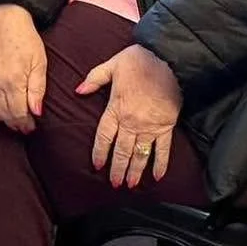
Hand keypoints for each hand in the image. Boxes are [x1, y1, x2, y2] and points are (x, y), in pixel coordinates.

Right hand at [0, 4, 46, 133]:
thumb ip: (37, 89)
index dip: (26, 123)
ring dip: (2, 119)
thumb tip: (36, 112)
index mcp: (14, 80)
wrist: (5, 18)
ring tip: (11, 120)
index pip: (19, 113)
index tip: (32, 126)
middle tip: (24, 127)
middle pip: (5, 114)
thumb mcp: (39, 62)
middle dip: (16, 123)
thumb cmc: (26, 39)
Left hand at [76, 45, 181, 187]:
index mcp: (116, 108)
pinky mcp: (166, 126)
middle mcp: (132, 121)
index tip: (97, 165)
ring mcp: (150, 126)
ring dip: (135, 171)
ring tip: (130, 185)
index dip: (100, 151)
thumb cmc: (140, 60)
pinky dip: (160, 164)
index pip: (104, 135)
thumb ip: (94, 78)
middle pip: (122, 150)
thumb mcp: (112, 65)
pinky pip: (163, 149)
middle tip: (114, 183)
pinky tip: (157, 176)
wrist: (168, 60)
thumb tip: (78, 90)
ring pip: (140, 154)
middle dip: (117, 168)